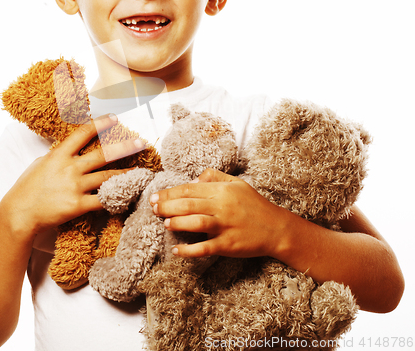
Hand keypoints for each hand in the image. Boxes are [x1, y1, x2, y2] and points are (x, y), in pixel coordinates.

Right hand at [0, 114, 144, 239]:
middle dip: (125, 147)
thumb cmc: (26, 188)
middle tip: (141, 142)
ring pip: (107, 176)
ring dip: (126, 173)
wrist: (18, 214)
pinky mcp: (78, 205)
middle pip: (104, 154)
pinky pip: (102, 200)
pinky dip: (116, 197)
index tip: (114, 118)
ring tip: (140, 170)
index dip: (100, 124)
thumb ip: (59, 155)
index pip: (83, 133)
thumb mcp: (40, 163)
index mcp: (59, 155)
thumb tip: (71, 148)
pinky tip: (128, 194)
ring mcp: (75, 187)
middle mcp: (70, 168)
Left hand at [150, 168, 289, 257]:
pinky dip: (189, 250)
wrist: (276, 228)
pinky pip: (205, 248)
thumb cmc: (253, 204)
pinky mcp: (228, 245)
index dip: (170, 192)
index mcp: (222, 191)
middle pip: (188, 205)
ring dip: (177, 223)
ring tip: (164, 223)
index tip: (156, 196)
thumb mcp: (236, 183)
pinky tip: (177, 250)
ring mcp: (225, 227)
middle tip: (153, 208)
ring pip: (195, 223)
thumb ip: (214, 177)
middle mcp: (222, 207)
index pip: (190, 189)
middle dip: (167, 206)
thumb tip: (192, 180)